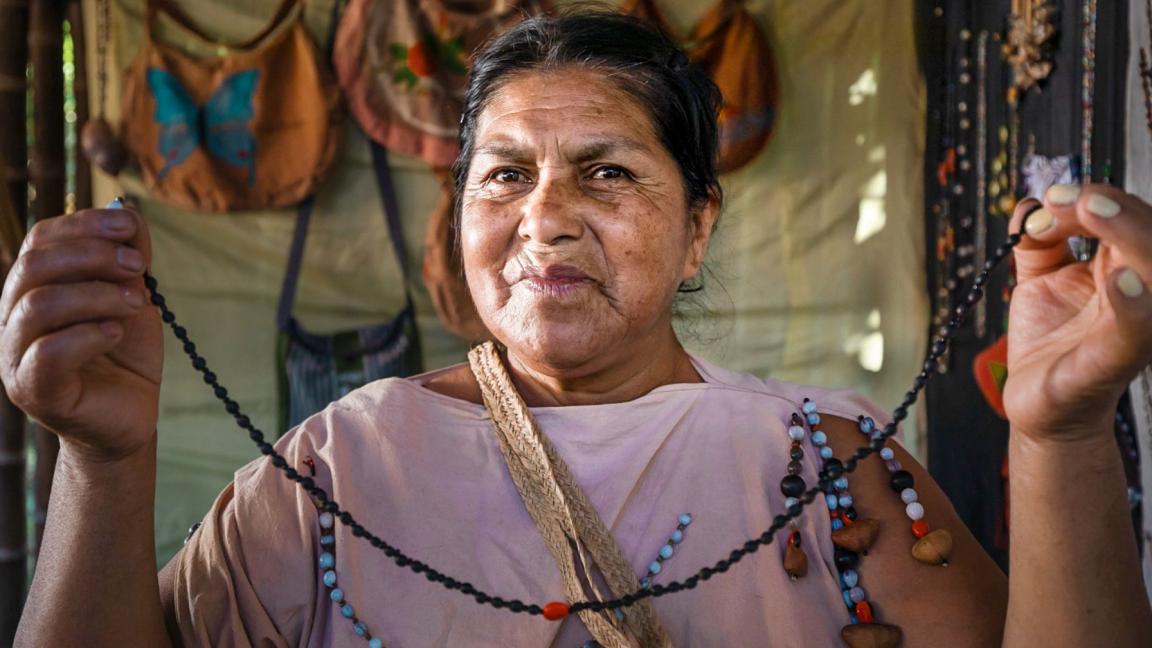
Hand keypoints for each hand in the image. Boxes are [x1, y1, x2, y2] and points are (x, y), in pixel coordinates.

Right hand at [0, 207, 161, 461]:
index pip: (38, 241)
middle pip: (32, 267)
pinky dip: (88, 334)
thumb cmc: (124, 354)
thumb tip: (126, 214)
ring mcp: (15, 356)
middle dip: (92, 256)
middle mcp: (12, 318)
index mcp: (32, 289)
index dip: (83, 225)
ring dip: (97, 295)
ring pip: (38, 306)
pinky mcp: (33, 391)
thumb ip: (128, 259)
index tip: (130, 226)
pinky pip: (47, 353)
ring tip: (137, 304)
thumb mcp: (134, 297)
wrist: (129, 416)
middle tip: (138, 267)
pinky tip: (116, 333)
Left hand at [1004, 184, 1151, 440]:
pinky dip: (1132, 301)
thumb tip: (1030, 204)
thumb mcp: (1039, 278)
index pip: (1129, 215)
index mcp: (1123, 265)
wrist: (1040, 401)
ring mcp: (1135, 324)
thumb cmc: (1050, 340)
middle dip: (1114, 205)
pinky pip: (1135, 329)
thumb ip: (1037, 239)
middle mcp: (1140, 289)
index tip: (1052, 198)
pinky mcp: (1117, 358)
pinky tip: (1118, 279)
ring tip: (1092, 210)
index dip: (1095, 197)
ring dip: (1130, 233)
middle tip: (1069, 197)